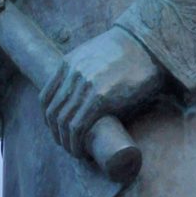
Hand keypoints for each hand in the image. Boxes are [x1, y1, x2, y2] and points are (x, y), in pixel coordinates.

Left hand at [40, 26, 161, 158]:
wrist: (149, 44)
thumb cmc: (129, 52)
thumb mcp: (96, 55)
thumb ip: (84, 70)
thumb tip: (83, 93)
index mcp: (68, 63)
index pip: (45, 98)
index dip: (48, 119)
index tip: (57, 130)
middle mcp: (72, 74)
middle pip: (52, 113)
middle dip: (56, 134)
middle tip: (66, 146)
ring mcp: (84, 86)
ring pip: (63, 123)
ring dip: (66, 142)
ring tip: (75, 152)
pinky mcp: (100, 98)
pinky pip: (78, 127)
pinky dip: (76, 143)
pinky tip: (81, 151)